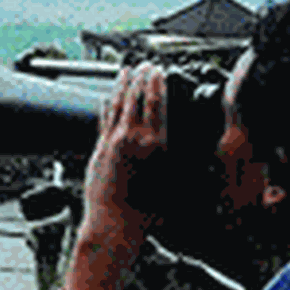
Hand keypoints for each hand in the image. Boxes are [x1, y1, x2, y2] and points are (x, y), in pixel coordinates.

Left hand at [81, 62, 166, 241]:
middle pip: (136, 97)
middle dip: (140, 77)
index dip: (157, 83)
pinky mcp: (99, 149)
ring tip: (126, 71)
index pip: (157, 103)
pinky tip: (107, 97)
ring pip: (118, 104)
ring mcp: (113, 141)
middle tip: (144, 64)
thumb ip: (179, 163)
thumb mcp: (173, 184)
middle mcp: (134, 139)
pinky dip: (107, 105)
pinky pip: (103, 119)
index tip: (159, 71)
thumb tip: (191, 152)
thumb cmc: (146, 213)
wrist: (115, 224)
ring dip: (122, 85)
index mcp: (156, 145)